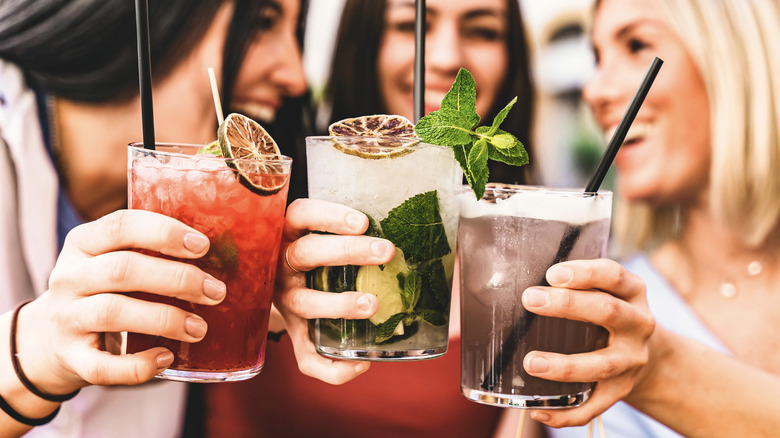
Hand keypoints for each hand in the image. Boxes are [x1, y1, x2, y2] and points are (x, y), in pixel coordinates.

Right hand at [15, 210, 225, 394]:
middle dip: (177, 279)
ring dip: (164, 319)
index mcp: (83, 243)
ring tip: (199, 328)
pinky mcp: (70, 357)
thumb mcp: (114, 259)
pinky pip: (102, 366)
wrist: (50, 337)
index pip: (120, 226)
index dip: (164, 233)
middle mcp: (69, 277)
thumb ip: (151, 252)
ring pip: (112, 312)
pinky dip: (137, 366)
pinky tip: (166, 358)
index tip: (203, 246)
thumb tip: (219, 255)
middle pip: (123, 270)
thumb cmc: (103, 290)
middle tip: (215, 292)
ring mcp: (66, 318)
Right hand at [274, 199, 394, 384]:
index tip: (363, 222)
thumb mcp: (318, 231)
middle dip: (348, 251)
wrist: (269, 282)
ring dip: (339, 304)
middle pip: (307, 253)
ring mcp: (285, 300)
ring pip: (304, 302)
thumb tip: (407, 229)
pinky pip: (305, 357)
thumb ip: (350, 230)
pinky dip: (331, 368)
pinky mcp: (293, 332)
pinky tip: (361, 364)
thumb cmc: (313, 250)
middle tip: (386, 251)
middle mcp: (282, 265)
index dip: (329, 217)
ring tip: (372, 303)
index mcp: (289, 232)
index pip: (302, 215)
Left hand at [520, 258, 654, 427]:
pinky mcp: (622, 391)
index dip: (584, 272)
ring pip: (601, 365)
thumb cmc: (607, 313)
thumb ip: (574, 284)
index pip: (613, 275)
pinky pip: (594, 407)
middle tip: (529, 299)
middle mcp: (638, 325)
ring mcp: (632, 361)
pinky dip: (566, 413)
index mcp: (633, 292)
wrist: (648, 354)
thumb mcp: (604, 291)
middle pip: (607, 312)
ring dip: (564, 366)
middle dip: (567, 305)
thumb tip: (511, 278)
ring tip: (530, 362)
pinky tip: (538, 409)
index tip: (552, 273)